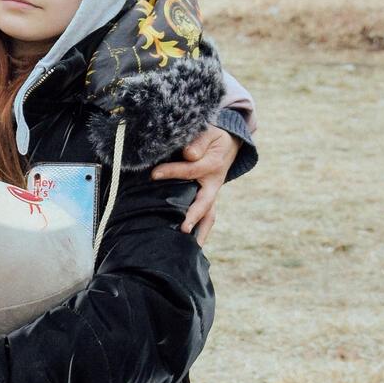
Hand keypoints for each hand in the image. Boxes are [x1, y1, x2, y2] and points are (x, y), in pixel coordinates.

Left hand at [151, 125, 238, 246]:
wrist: (228, 144)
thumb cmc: (214, 137)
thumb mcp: (210, 132)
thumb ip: (199, 141)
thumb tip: (188, 154)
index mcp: (213, 166)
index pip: (191, 171)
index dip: (172, 172)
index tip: (154, 174)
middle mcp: (214, 185)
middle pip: (206, 204)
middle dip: (195, 217)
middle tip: (183, 230)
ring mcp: (211, 195)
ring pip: (208, 217)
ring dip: (200, 233)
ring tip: (190, 250)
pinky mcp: (207, 200)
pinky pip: (205, 217)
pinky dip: (199, 230)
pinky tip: (189, 246)